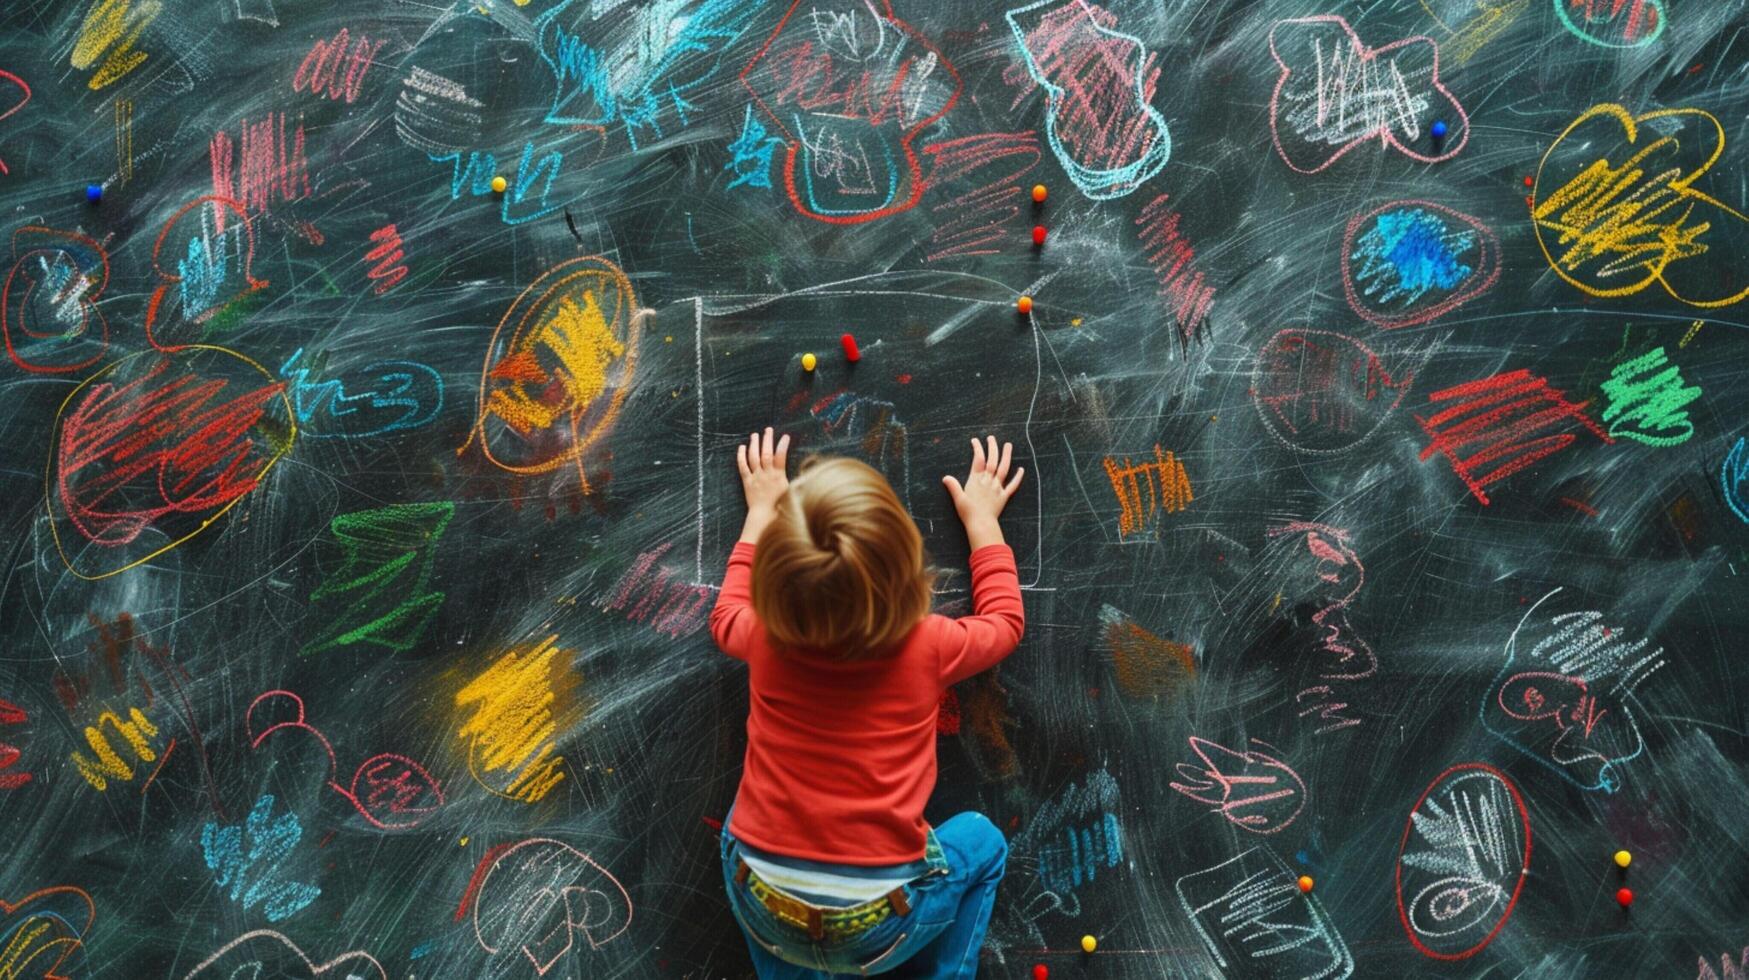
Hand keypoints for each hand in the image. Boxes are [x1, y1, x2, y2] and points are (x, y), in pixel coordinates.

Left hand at [736, 427, 789, 542]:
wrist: (764, 517)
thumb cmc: (781, 507)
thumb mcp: (791, 492)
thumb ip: (794, 480)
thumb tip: (804, 474)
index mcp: (779, 476)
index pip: (781, 456)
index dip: (782, 445)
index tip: (785, 436)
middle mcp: (767, 474)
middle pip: (766, 452)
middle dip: (767, 439)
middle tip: (768, 429)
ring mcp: (756, 477)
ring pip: (753, 457)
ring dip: (754, 444)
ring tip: (755, 435)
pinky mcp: (747, 481)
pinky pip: (742, 466)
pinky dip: (741, 456)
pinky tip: (741, 447)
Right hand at [942, 435, 1022, 549]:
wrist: (981, 523)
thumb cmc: (968, 512)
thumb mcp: (958, 498)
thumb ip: (953, 486)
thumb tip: (945, 477)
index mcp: (976, 479)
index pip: (978, 459)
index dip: (977, 448)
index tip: (975, 440)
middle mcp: (988, 481)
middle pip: (992, 460)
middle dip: (992, 447)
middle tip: (992, 438)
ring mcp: (997, 487)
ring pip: (1004, 468)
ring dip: (1006, 456)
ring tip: (1008, 445)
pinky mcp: (1004, 496)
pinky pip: (1013, 485)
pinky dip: (1018, 477)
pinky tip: (1021, 469)